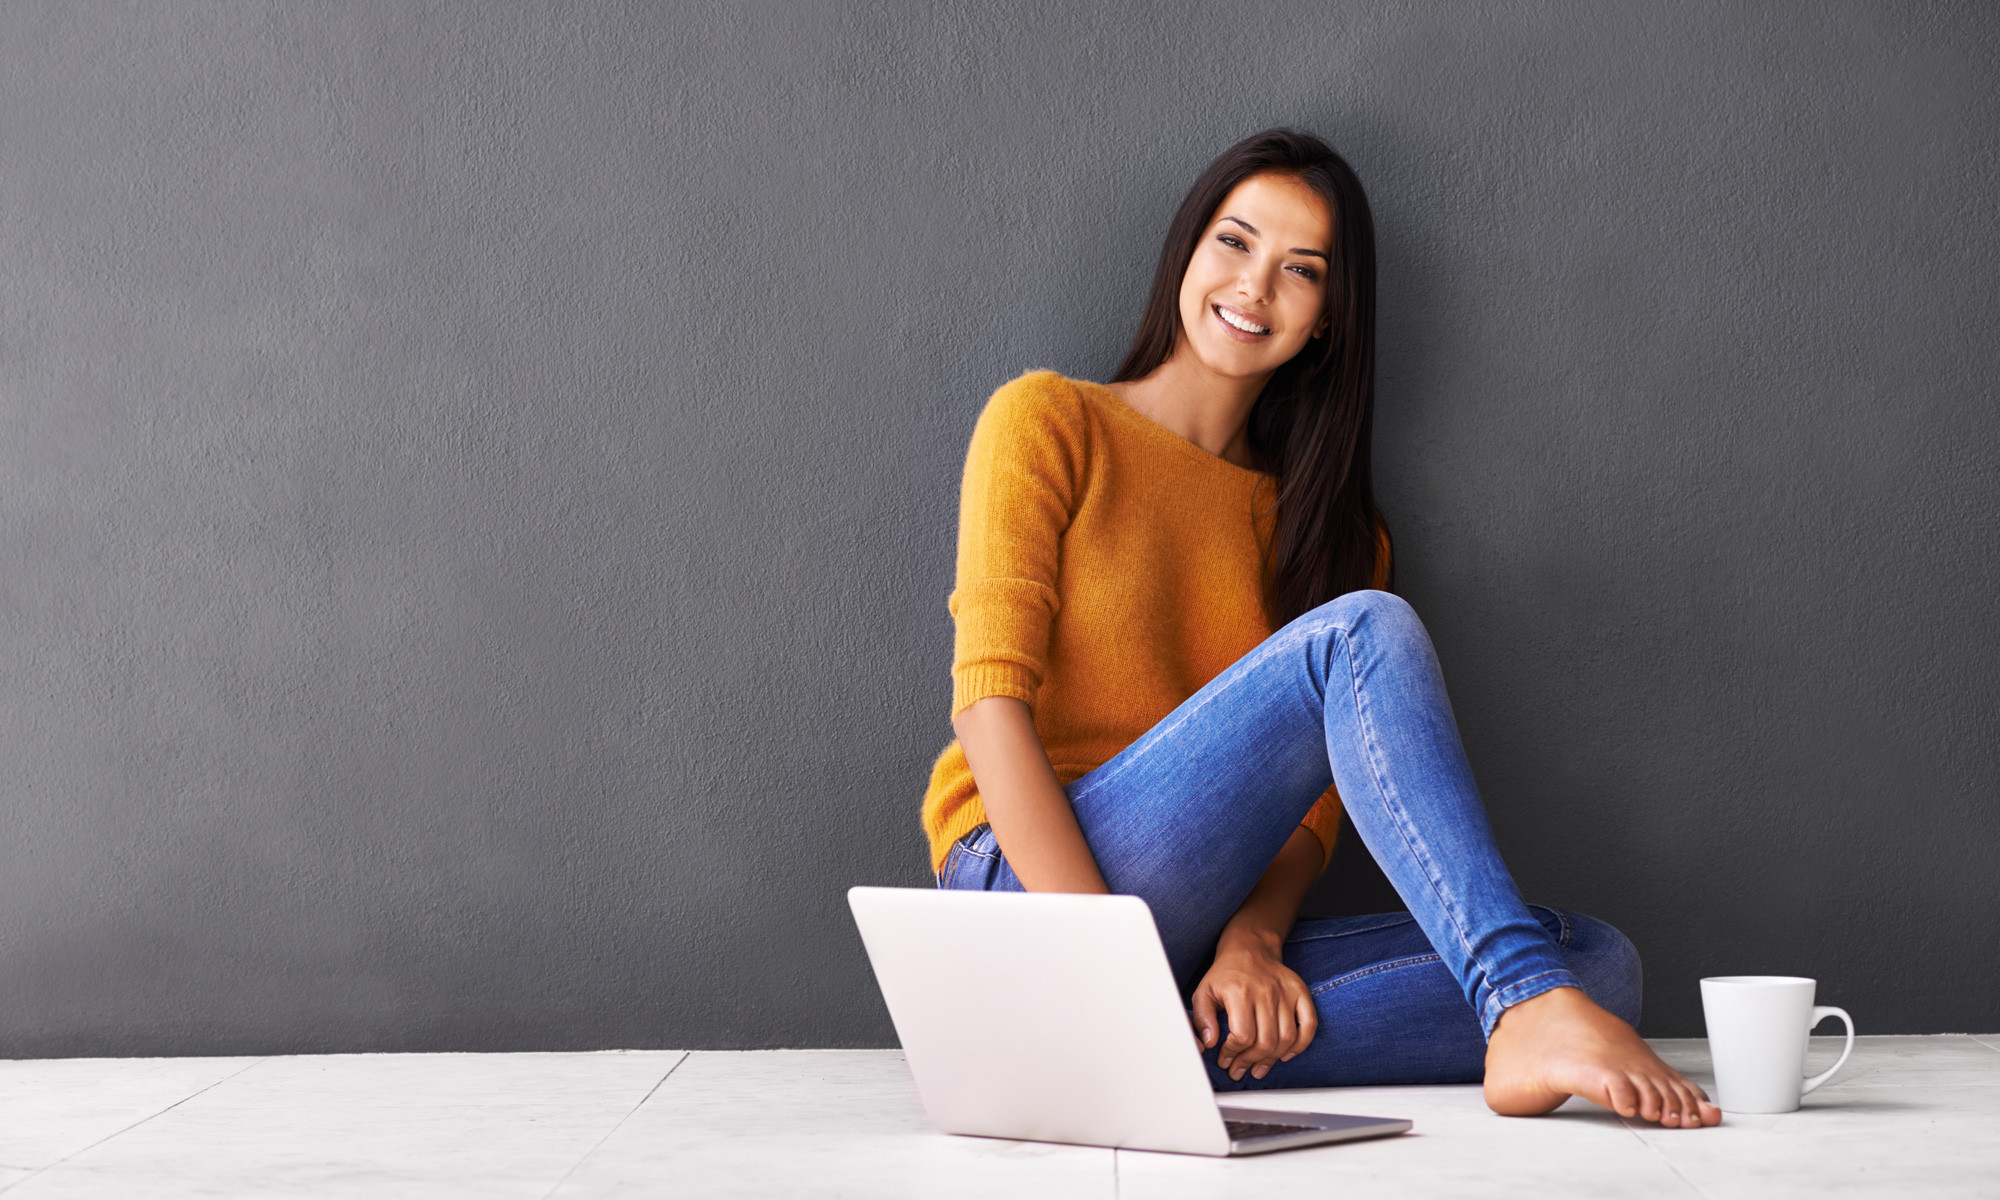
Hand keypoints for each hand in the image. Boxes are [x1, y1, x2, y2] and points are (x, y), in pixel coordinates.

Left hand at [1190, 932, 1318, 1080]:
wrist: (1250, 948)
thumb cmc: (1225, 975)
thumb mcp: (1203, 992)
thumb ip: (1202, 1018)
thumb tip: (1210, 1043)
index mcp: (1240, 993)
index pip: (1242, 1036)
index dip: (1233, 1053)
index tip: (1225, 1059)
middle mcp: (1265, 993)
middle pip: (1266, 1041)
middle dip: (1250, 1061)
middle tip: (1240, 1069)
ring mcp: (1285, 993)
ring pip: (1286, 1038)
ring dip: (1272, 1059)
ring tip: (1258, 1068)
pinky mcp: (1300, 992)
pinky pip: (1309, 1024)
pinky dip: (1301, 1044)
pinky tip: (1286, 1055)